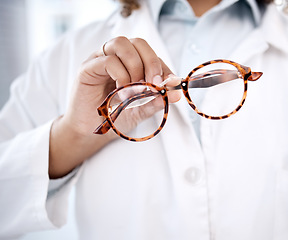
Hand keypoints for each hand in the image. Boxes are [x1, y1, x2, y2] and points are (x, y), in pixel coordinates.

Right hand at [49, 37, 180, 177]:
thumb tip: (176, 93)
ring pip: (121, 43)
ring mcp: (100, 60)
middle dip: (151, 62)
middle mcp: (116, 57)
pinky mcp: (87, 69)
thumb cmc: (113, 117)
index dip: (163, 67)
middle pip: (138, 42)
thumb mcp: (141, 110)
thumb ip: (156, 100)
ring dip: (135, 65)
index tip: (170, 85)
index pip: (151, 54)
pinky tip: (121, 92)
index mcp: (130, 64)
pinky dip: (121, 75)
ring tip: (135, 89)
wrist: (90, 133)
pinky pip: (108, 60)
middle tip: (155, 83)